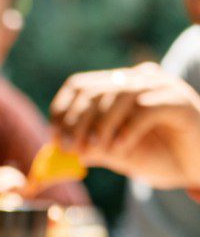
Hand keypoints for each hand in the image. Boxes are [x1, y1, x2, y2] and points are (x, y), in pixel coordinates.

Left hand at [50, 62, 199, 188]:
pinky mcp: (181, 101)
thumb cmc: (162, 157)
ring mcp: (163, 87)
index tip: (55, 137)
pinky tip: (121, 149)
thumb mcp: (118, 153)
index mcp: (122, 85)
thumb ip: (91, 147)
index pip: (80, 85)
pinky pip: (145, 109)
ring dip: (101, 128)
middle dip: (76, 122)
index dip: (62, 110)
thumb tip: (59, 148)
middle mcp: (141, 79)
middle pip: (95, 91)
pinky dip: (127, 131)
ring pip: (119, 97)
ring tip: (98, 152)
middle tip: (71, 149)